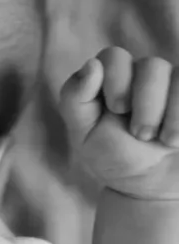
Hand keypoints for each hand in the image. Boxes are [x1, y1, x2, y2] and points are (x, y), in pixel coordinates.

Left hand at [60, 47, 178, 199]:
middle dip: (144, 103)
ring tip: (159, 140)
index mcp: (110, 79)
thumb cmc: (114, 157)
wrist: (152, 187)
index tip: (116, 109)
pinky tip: (174, 140)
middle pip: (150, 65)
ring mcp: (173, 84)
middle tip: (138, 133)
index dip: (115, 80)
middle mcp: (143, 75)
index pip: (113, 56)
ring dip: (167, 114)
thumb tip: (92, 64)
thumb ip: (76, 99)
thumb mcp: (84, 134)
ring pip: (177, 75)